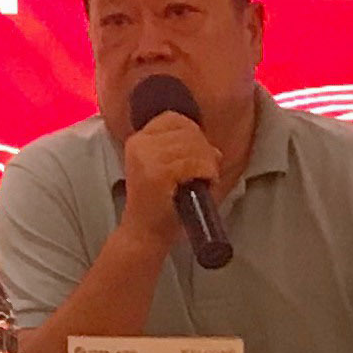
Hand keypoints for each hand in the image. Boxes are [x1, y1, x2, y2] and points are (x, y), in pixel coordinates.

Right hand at [117, 111, 223, 247]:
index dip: (193, 132)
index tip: (198, 153)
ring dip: (208, 163)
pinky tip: (205, 184)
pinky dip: (207, 172)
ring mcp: (146, 159)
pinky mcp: (156, 174)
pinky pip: (193, 163)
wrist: (145, 234)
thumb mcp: (167, 170)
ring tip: (207, 179)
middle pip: (187, 130)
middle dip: (205, 149)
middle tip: (208, 171)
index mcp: (138, 140)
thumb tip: (214, 148)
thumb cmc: (161, 205)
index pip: (173, 118)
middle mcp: (139, 144)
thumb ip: (185, 152)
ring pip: (193, 146)